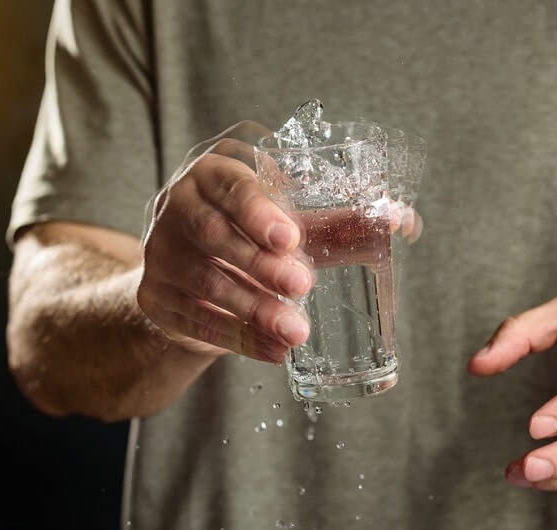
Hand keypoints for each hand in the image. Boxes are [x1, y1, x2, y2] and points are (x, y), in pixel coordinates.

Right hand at [137, 121, 313, 362]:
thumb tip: (401, 221)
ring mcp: (160, 253)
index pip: (231, 186)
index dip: (258, 212)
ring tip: (295, 331)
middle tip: (302, 285)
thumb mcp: (285, 216)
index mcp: (213, 174)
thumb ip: (336, 220)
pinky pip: (195, 320)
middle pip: (213, 235)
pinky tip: (272, 351)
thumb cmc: (250, 230)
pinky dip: (238, 338)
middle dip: (260, 264)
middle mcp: (178, 207)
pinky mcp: (155, 295)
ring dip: (253, 309)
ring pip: (204, 282)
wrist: (191, 266)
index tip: (291, 238)